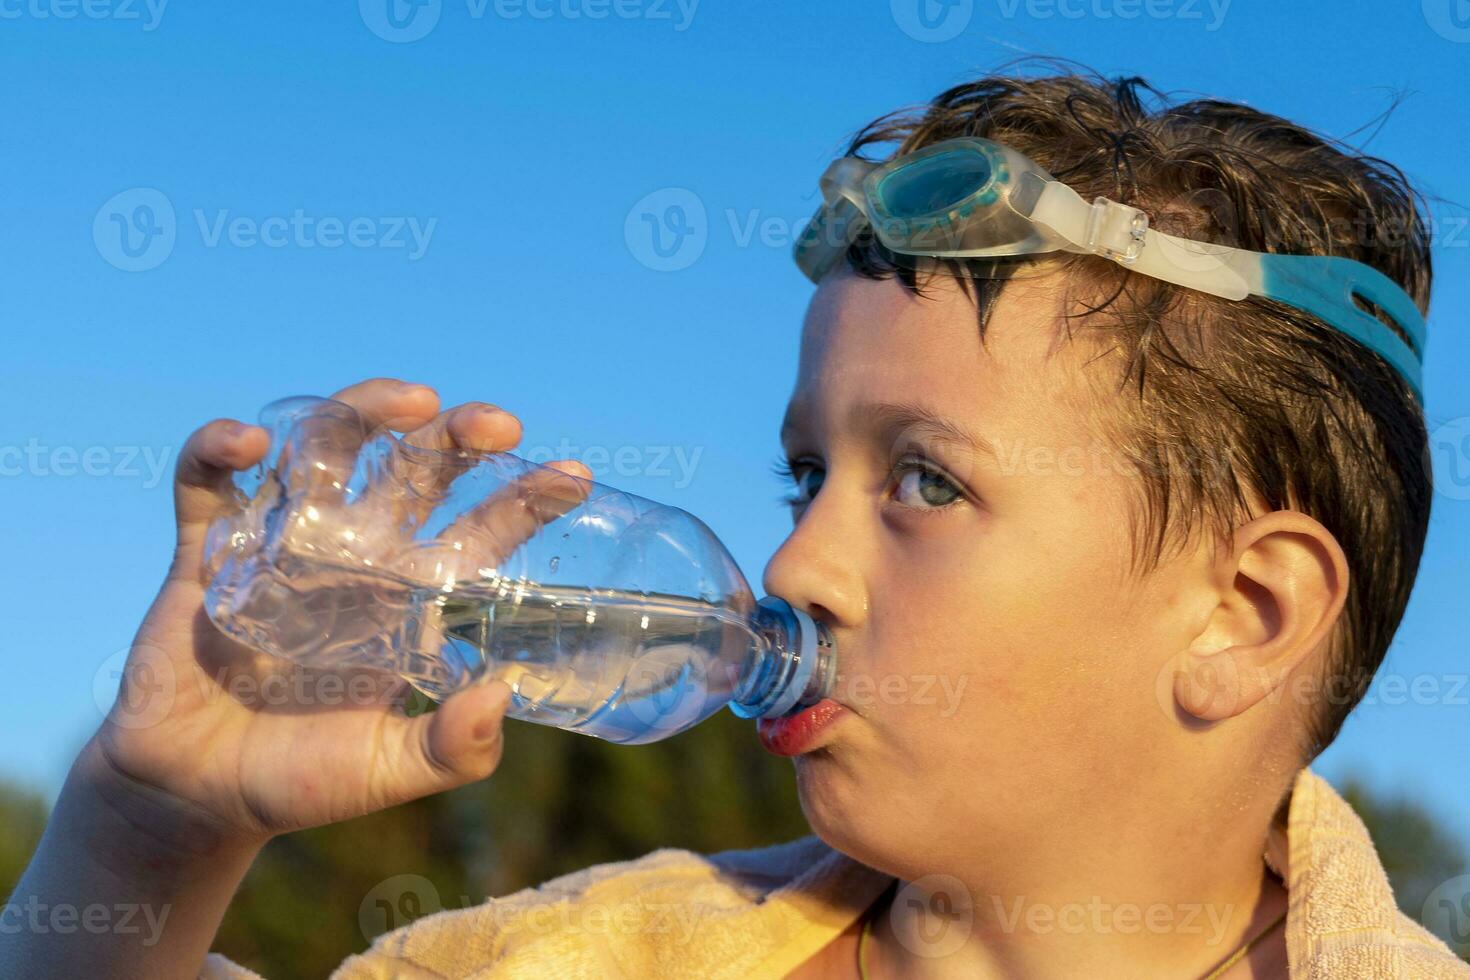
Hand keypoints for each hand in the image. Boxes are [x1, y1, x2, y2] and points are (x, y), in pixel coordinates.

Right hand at [84, 377, 589, 849]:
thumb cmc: (301, 780)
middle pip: (411, 471)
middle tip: (496, 425)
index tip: (573, 477)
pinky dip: (217, 452)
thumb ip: (450, 750)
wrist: (196, 797)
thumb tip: (499, 696)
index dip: (523, 501)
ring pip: (324, 452)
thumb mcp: (386, 772)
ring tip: (411, 402)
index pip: (476, 534)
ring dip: (364, 413)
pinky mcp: (204, 556)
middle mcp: (353, 559)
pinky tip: (249, 441)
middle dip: (455, 437)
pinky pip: (206, 486)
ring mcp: (279, 547)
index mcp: (406, 599)